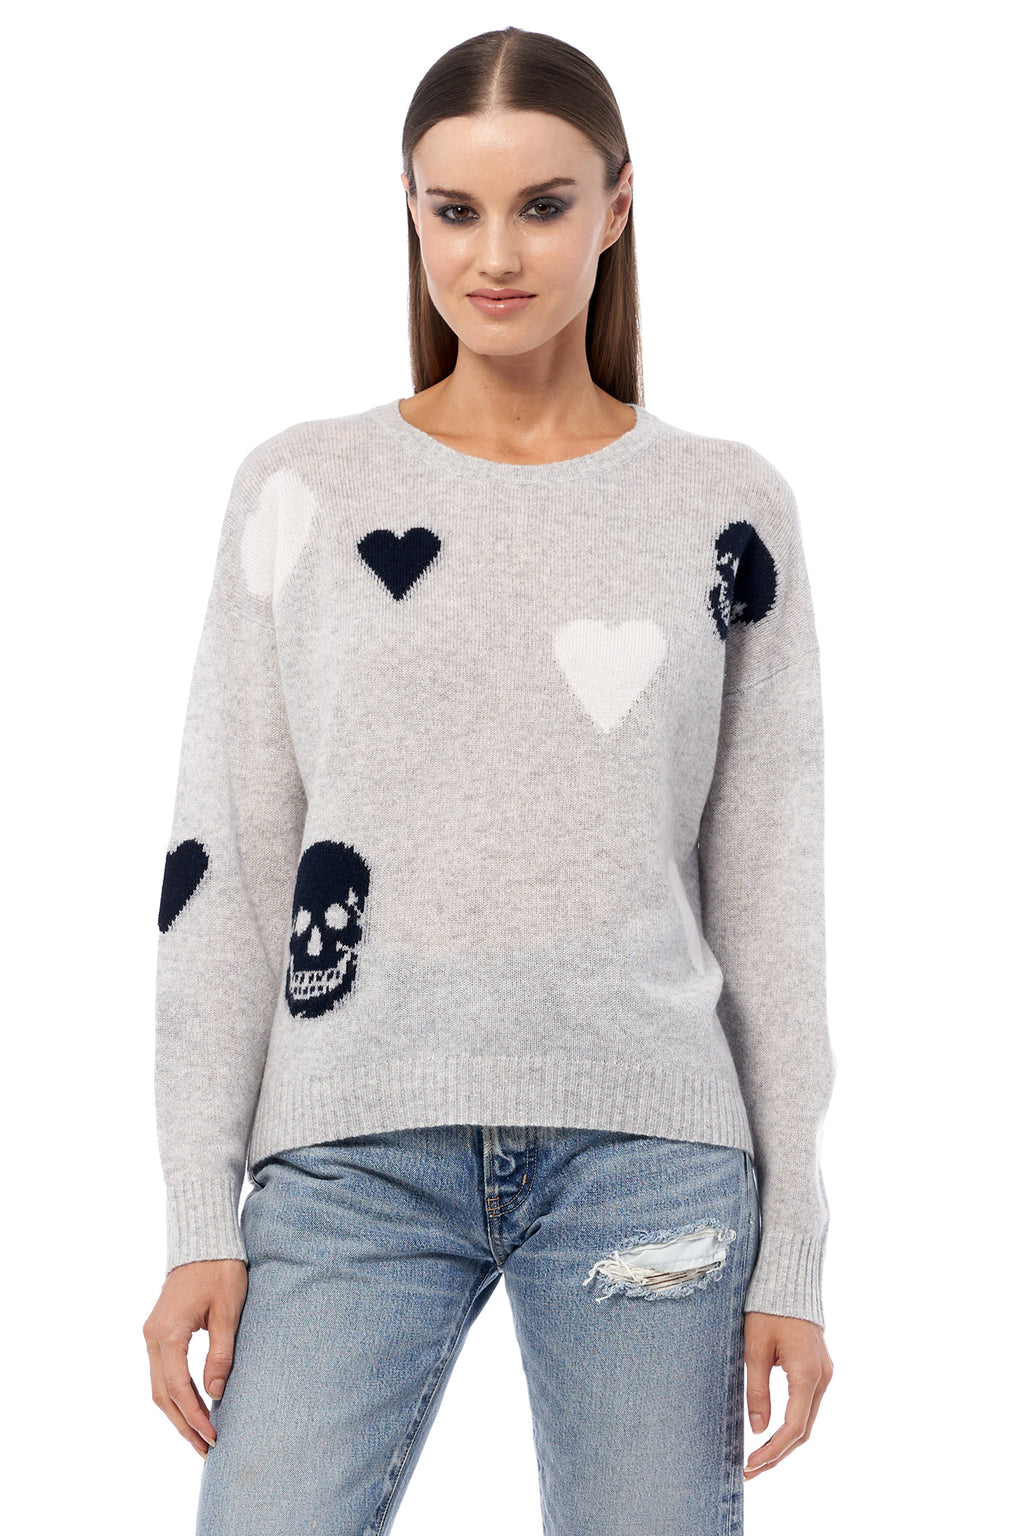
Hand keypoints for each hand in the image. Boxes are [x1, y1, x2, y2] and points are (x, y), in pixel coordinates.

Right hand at [143, 1258, 248, 1458]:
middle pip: (163, 1395)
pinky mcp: (158, 1331)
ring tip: (200, 1437)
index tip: (215, 1438)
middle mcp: (153, 1337)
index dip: (196, 1417)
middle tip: (207, 1450)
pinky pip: (162, 1373)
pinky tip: (193, 1408)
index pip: (179, 1389)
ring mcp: (152, 1334)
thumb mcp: (228, 1309)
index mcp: (168, 1333)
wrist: (204, 1239)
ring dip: (178, 1414)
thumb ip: (221, 1351)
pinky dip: (175, 1395)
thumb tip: (216, 1393)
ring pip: (159, 1387)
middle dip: (184, 1425)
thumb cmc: (220, 1269)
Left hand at [742, 1311, 833, 1478]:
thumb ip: (757, 1390)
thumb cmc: (767, 1309)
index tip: (749, 1464)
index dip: (772, 1452)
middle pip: (803, 1430)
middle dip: (777, 1454)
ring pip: (807, 1420)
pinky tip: (773, 1433)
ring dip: (785, 1441)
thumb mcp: (754, 1348)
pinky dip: (792, 1424)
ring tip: (758, 1457)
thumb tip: (758, 1430)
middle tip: (750, 1470)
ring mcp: (824, 1374)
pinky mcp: (819, 1369)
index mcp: (807, 1374)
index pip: (793, 1428)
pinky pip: (808, 1405)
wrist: (789, 1279)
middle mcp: (822, 1378)